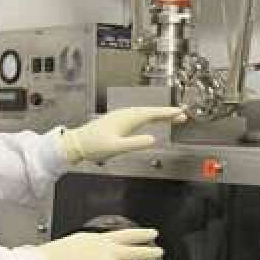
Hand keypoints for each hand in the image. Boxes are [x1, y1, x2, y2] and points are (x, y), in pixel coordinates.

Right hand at [33, 228, 162, 259]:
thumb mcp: (57, 255)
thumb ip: (66, 258)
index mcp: (85, 239)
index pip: (106, 238)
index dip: (118, 239)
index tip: (125, 238)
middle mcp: (97, 243)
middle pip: (124, 236)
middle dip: (140, 235)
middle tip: (152, 234)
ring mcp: (103, 254)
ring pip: (132, 251)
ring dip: (148, 251)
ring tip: (160, 252)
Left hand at [59, 107, 186, 163]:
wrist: (76, 144)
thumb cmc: (93, 146)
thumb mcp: (116, 147)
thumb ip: (135, 143)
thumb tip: (153, 139)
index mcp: (127, 119)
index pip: (152, 114)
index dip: (168, 114)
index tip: (181, 113)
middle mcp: (124, 114)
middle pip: (150, 112)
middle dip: (167, 113)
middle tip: (183, 115)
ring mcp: (120, 117)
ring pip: (144, 113)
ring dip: (158, 115)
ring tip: (172, 117)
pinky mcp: (117, 121)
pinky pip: (138, 116)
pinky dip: (149, 117)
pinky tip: (150, 120)